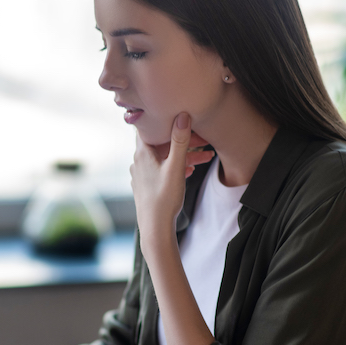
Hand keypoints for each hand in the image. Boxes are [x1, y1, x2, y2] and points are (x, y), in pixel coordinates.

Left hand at [131, 113, 213, 244]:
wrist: (155, 229)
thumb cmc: (164, 199)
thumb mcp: (175, 168)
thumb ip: (179, 142)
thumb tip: (182, 116)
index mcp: (142, 153)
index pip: (149, 127)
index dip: (163, 120)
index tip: (178, 115)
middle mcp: (138, 161)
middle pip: (162, 143)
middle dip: (183, 141)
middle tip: (204, 141)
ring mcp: (142, 174)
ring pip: (165, 158)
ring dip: (184, 156)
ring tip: (206, 157)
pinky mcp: (147, 185)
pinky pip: (163, 169)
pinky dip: (177, 167)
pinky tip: (190, 171)